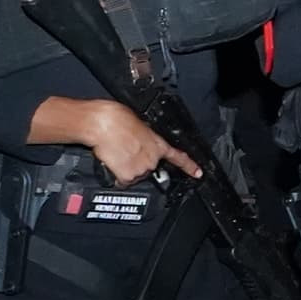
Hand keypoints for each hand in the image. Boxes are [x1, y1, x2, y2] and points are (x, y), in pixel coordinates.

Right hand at [71, 101, 197, 186]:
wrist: (102, 123)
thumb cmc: (116, 119)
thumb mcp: (139, 125)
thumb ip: (145, 140)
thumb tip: (140, 144)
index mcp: (157, 144)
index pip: (178, 157)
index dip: (189, 166)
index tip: (198, 173)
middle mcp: (152, 159)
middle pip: (148, 169)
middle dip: (137, 164)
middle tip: (124, 152)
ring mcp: (141, 169)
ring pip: (134, 175)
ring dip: (126, 169)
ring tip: (116, 153)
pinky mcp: (128, 177)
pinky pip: (122, 181)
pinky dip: (117, 175)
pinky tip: (113, 161)